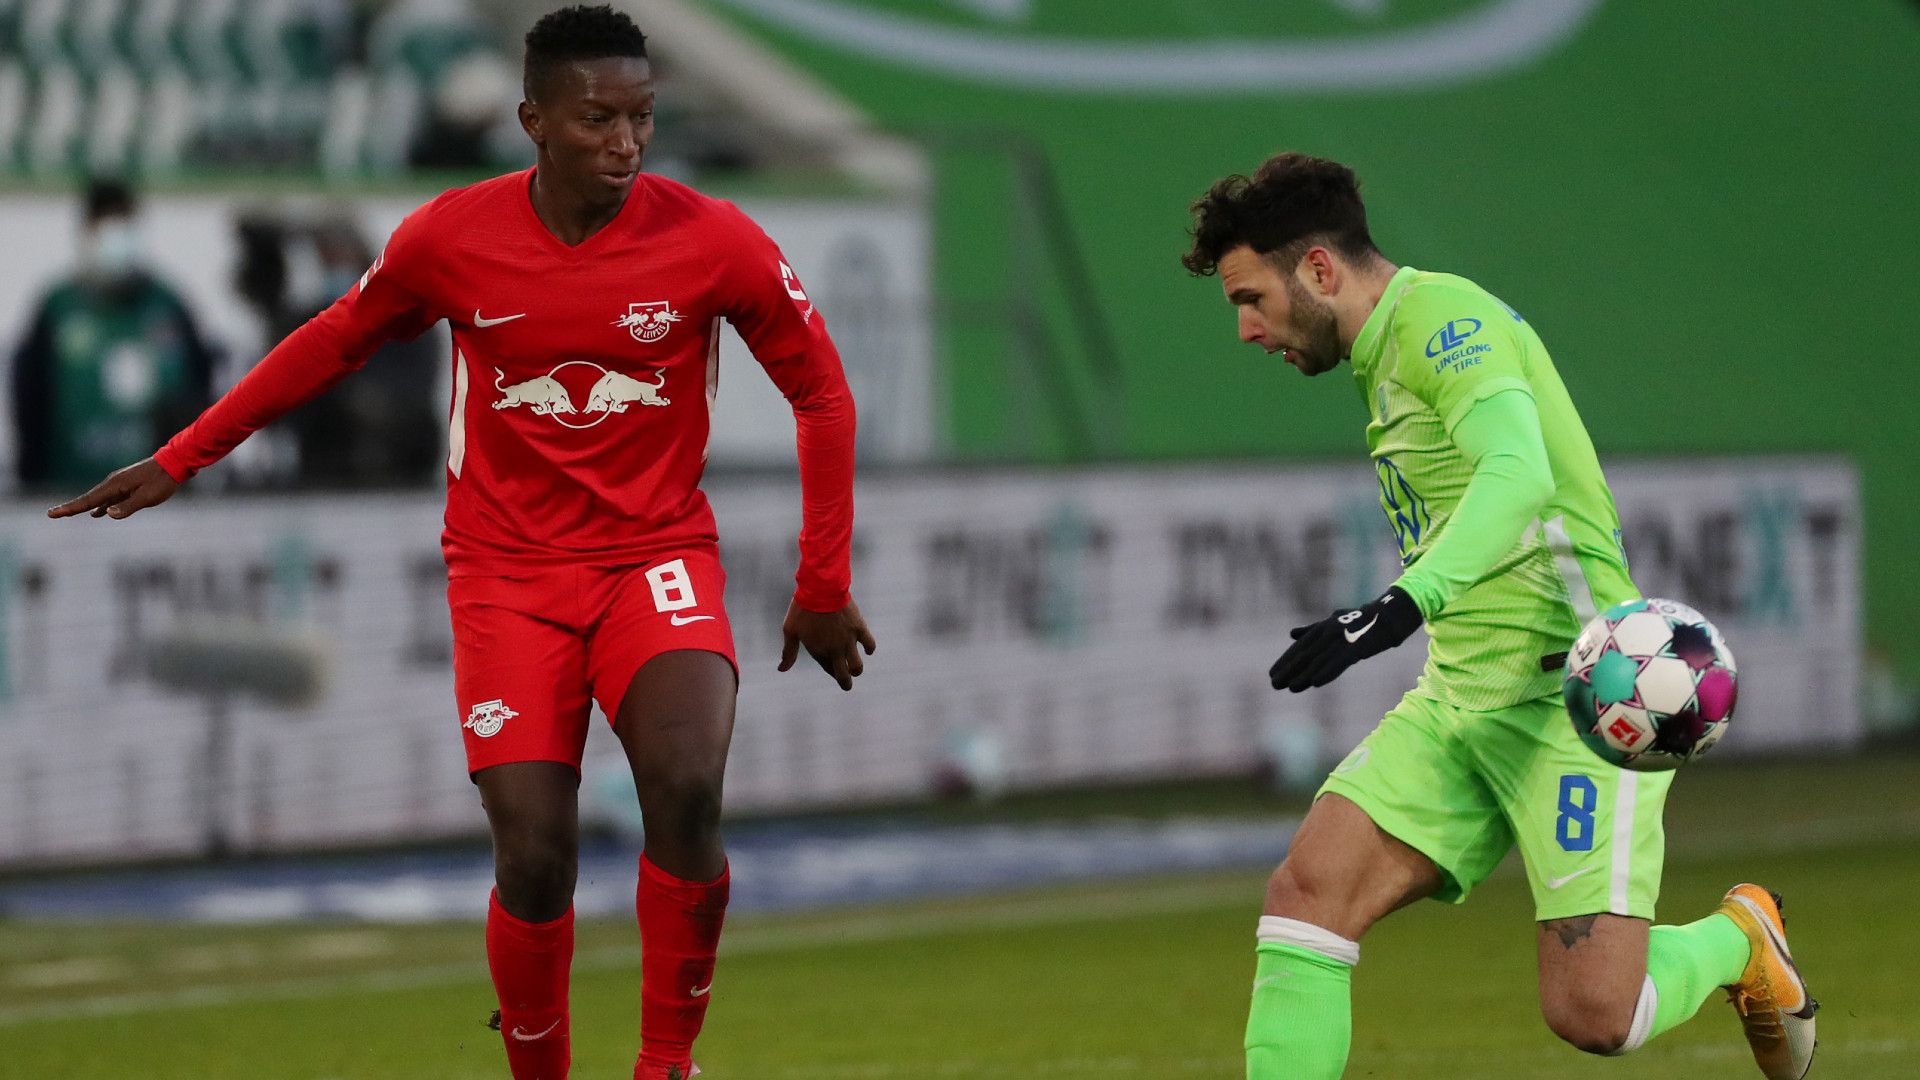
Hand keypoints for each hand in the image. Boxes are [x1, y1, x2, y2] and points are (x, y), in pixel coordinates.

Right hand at [46, 458, 179, 520]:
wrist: (174, 463)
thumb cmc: (162, 481)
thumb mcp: (147, 497)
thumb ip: (127, 506)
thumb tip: (105, 513)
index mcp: (115, 485)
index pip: (88, 500)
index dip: (70, 508)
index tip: (52, 513)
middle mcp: (113, 483)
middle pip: (89, 499)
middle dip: (71, 507)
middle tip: (52, 514)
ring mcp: (119, 484)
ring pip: (98, 498)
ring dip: (83, 506)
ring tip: (68, 512)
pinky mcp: (127, 486)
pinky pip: (109, 498)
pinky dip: (99, 505)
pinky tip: (97, 513)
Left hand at [779, 597, 876, 690]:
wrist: (821, 589)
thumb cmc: (802, 609)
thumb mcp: (790, 630)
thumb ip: (788, 652)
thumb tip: (781, 670)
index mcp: (818, 651)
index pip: (828, 670)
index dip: (831, 672)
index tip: (832, 669)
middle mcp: (835, 650)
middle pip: (845, 676)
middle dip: (846, 682)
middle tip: (847, 683)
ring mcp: (848, 641)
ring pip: (858, 666)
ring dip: (856, 669)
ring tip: (855, 668)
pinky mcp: (859, 628)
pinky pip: (870, 644)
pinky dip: (869, 649)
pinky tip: (867, 650)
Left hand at [1269, 586, 1421, 692]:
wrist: (1389, 617)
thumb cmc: (1361, 620)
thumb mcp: (1332, 622)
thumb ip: (1311, 629)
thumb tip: (1291, 634)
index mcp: (1322, 628)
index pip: (1299, 648)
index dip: (1285, 661)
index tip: (1272, 674)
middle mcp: (1329, 632)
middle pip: (1305, 655)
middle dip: (1289, 670)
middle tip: (1274, 684)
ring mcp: (1342, 639)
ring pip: (1319, 660)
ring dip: (1303, 675)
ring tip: (1290, 688)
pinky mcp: (1357, 647)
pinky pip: (1339, 662)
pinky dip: (1327, 672)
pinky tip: (1315, 683)